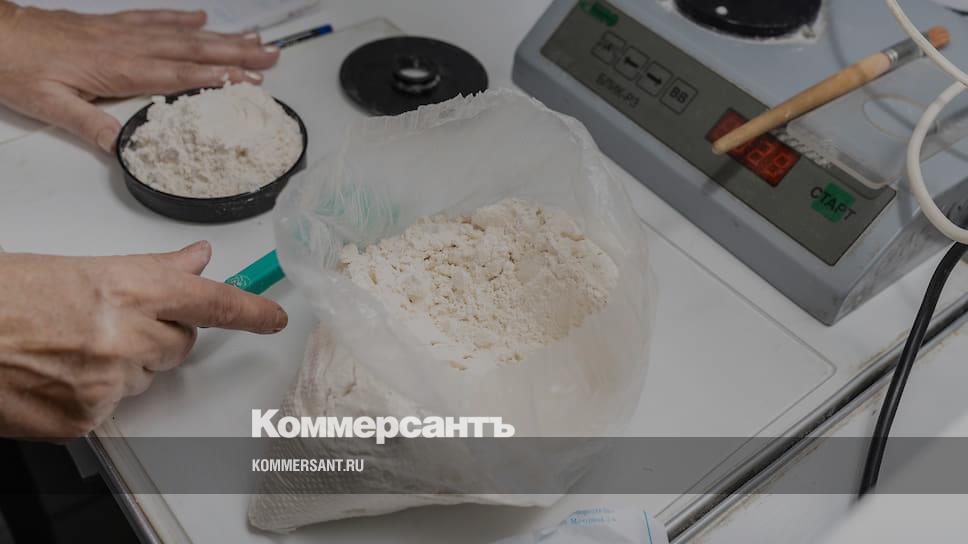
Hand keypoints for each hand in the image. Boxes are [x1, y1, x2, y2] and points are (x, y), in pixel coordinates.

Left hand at [0, 2, 280, 151]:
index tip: (249, 81)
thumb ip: (90, 126)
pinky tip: (201, 17)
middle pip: (192, 49)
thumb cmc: (15, 68)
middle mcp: (127, 45)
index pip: (178, 74)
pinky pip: (153, 17)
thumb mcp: (49, 107)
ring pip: (181, 33)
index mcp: (117, 68)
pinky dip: (181, 17)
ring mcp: (121, 31)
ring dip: (221, 37)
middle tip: (270, 56)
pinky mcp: (109, 23)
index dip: (216, 78)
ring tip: (253, 38)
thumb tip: (124, 151)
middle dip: (236, 54)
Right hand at [0, 241, 287, 438]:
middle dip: (159, 336)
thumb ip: (150, 270)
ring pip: (146, 377)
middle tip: (109, 324)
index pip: (211, 303)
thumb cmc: (3, 295)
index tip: (273, 317)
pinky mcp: (85, 419)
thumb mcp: (79, 269)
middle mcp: (126, 335)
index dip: (248, 311)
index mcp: (128, 288)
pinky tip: (55, 374)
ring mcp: (107, 382)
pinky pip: (113, 408)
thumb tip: (198, 259)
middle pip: (181, 345)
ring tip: (68, 346)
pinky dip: (92, 394)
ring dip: (123, 365)